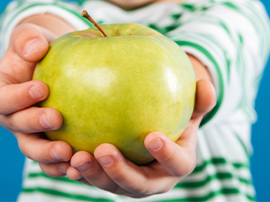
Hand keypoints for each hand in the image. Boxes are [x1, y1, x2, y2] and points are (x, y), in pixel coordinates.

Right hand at [0, 23, 72, 175]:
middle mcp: (11, 115)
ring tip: (67, 152)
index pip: (0, 99)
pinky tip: (76, 165)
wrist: (53, 61)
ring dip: (47, 153)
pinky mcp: (47, 139)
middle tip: (57, 118)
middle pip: (16, 126)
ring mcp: (28, 130)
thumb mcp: (30, 35)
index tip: (41, 88)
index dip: (17, 97)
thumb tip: (36, 49)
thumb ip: (27, 38)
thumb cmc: (38, 46)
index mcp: (0, 91)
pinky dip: (59, 165)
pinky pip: (49, 159)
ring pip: (31, 148)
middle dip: (34, 124)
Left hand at [66, 78, 215, 196]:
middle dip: (120, 171)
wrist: (156, 128)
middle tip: (102, 150)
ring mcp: (129, 182)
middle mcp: (154, 179)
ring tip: (76, 157)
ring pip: (111, 185)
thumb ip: (199, 98)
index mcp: (177, 162)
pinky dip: (79, 172)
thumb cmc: (175, 115)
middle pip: (138, 184)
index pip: (177, 164)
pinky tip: (63, 158)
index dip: (167, 154)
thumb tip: (207, 84)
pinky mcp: (109, 178)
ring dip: (93, 175)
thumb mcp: (190, 105)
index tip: (152, 135)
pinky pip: (94, 178)